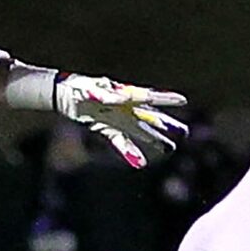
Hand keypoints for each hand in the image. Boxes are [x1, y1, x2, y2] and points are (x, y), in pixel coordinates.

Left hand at [55, 74, 188, 169]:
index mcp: (123, 94)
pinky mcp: (107, 129)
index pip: (147, 97)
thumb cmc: (78, 87)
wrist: (64, 95)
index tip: (183, 100)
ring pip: (139, 131)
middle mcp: (124, 107)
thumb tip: (122, 97)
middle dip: (166, 124)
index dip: (165, 98)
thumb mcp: (91, 88)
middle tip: (185, 132)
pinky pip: (121, 142)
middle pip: (149, 116)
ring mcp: (117, 119)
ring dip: (153, 140)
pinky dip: (130, 152)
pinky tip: (140, 163)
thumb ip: (106, 94)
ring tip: (170, 148)